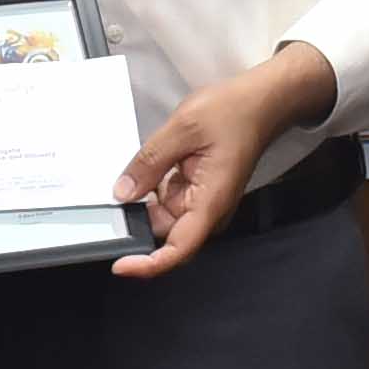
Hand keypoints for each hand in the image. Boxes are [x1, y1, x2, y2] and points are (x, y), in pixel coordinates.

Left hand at [110, 46, 333, 275]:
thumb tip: (122, 193)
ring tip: (127, 174)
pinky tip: (143, 170)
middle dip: (137, 222)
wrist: (261, 103)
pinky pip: (168, 201)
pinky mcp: (198, 192)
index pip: (179, 249)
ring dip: (144, 203)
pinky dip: (152, 190)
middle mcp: (208, 211)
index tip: (120, 265)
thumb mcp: (183, 129)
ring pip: (163, 217)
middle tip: (107, 202)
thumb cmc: (232, 112)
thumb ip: (150, 162)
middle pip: (166, 234)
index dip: (148, 264)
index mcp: (210, 202)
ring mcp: (203, 203)